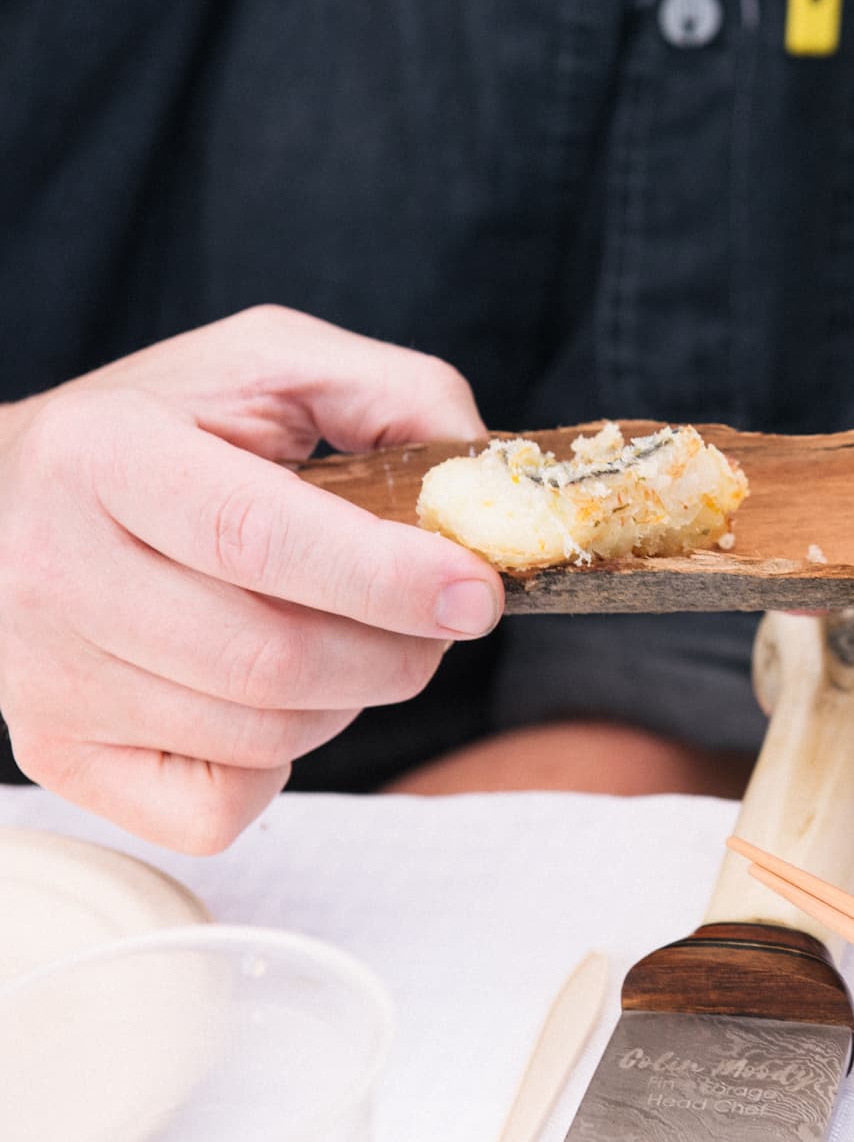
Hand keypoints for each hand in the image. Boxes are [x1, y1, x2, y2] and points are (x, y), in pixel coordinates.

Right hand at [0, 306, 502, 851]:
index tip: (477, 593)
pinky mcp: (57, 753)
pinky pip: (212, 810)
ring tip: (355, 639)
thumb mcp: (273, 363)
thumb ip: (396, 394)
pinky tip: (276, 696)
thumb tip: (485, 471)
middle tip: (441, 619)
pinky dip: (279, 766)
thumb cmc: (164, 426)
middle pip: (270, 658)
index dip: (386, 577)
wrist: (5, 493)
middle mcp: (55, 570)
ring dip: (351, 699)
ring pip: (258, 736)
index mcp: (108, 456)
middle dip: (397, 651)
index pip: (257, 538)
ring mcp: (47, 677)